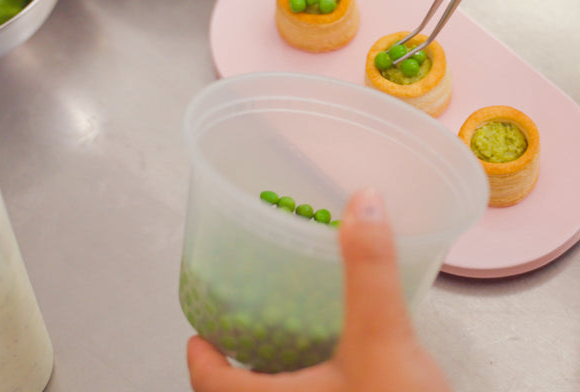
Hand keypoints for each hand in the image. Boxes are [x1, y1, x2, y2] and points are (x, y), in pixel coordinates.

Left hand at [186, 189, 451, 391]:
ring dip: (287, 379)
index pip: (212, 384)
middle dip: (245, 367)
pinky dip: (327, 386)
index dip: (201, 358)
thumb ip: (370, 271)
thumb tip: (363, 206)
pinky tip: (356, 372)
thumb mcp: (382, 337)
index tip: (197, 335)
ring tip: (301, 348)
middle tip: (249, 336)